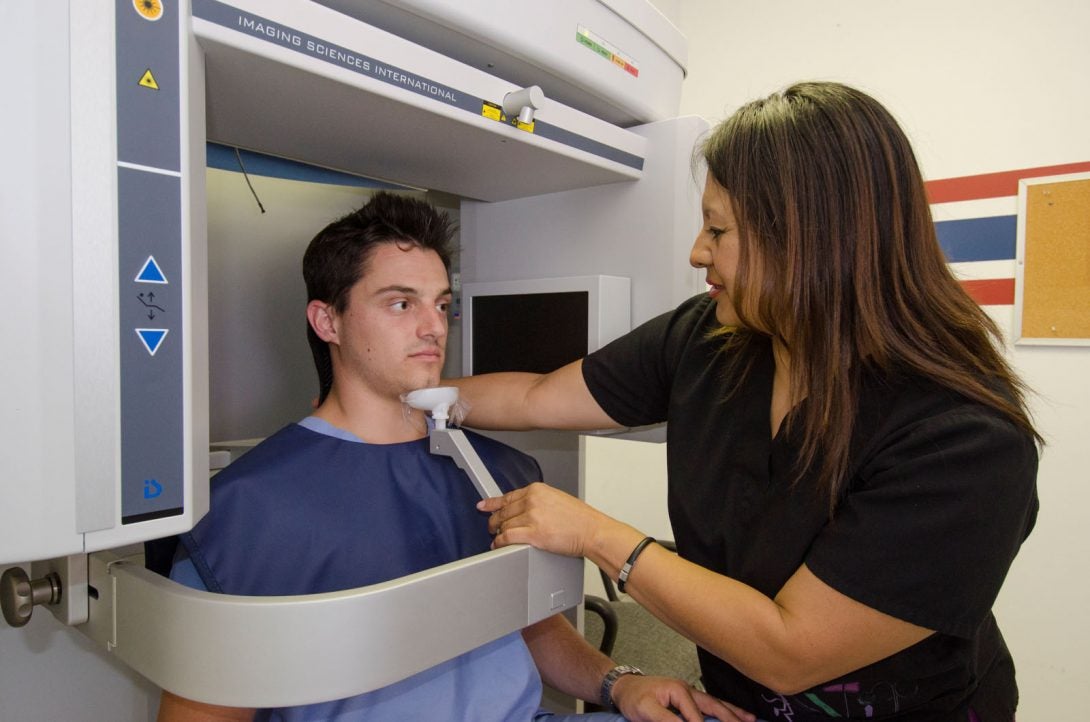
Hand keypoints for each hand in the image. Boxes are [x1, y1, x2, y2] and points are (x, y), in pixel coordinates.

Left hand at [477, 482, 611, 556]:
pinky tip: (498, 545)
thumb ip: (538, 501)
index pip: (508, 496)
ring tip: (497, 538)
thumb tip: (523, 509)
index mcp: (538, 490)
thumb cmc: (580, 518)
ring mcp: (532, 517)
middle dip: (494, 521)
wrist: (592, 531)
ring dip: (498, 533)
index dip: (493, 503)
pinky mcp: (533, 534)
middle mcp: (533, 501)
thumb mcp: (557, 499)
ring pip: (504, 525)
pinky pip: (508, 537)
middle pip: (504, 511)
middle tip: (491, 527)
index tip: (484, 505)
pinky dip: (500, 542)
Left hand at [610, 674, 755, 721]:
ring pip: (715, 703)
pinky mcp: (686, 697)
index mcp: (679, 691)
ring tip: (750, 718)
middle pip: (714, 705)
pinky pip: (708, 704)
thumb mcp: (646, 711)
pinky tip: (731, 713)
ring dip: (732, 712)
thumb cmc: (633, 698)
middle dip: (732, 717)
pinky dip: (721, 709)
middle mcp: (688, 689)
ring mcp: (688, 693)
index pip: (697, 718)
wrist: (623, 687)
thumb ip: (668, 721)